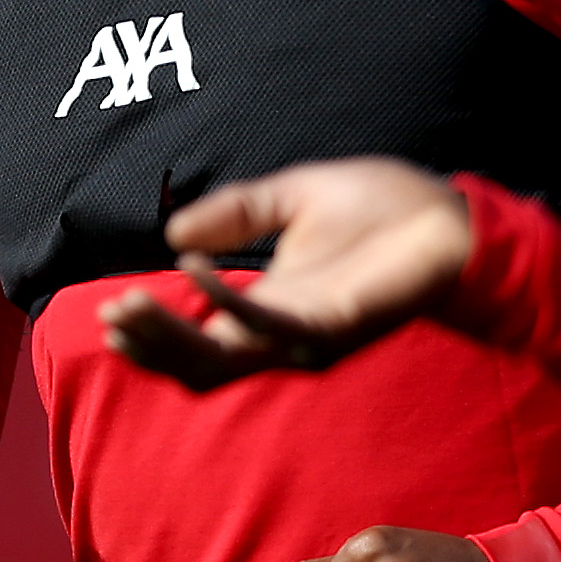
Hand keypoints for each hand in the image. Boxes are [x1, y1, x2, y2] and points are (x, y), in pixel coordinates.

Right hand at [97, 159, 471, 389]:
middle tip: (110, 316)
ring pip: (225, 359)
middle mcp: (284, 335)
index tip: (108, 312)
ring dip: (173, 336)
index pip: (198, 344)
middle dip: (151, 344)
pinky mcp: (335, 325)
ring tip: (131, 302)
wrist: (452, 214)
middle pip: (200, 365)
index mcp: (271, 310)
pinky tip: (195, 270)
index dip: (151, 336)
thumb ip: (235, 212)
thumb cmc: (383, 208)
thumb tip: (173, 233)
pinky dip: (226, 300)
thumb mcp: (292, 197)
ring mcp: (309, 336)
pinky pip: (268, 325)